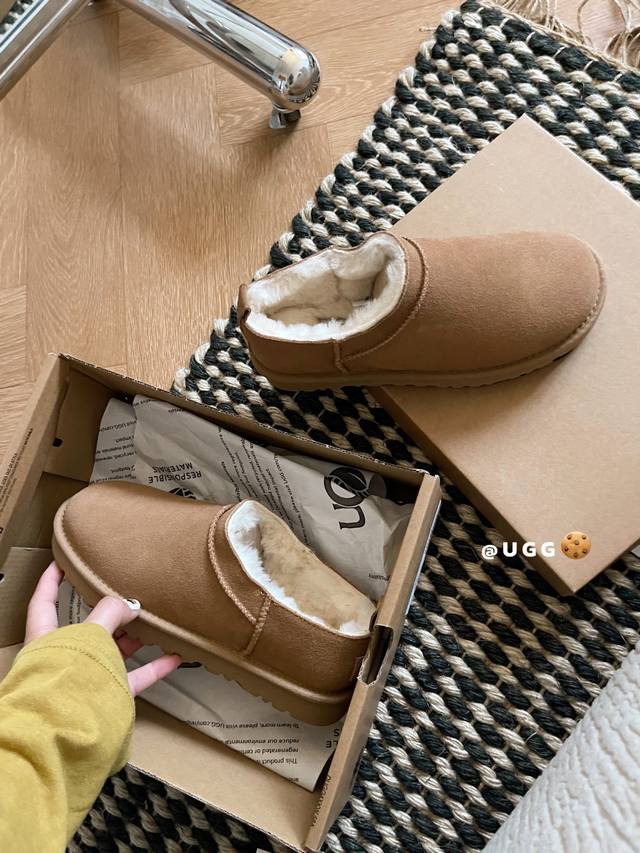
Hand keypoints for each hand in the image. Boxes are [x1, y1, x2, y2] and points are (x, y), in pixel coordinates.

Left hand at [25, 562, 180, 696]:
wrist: (67, 731)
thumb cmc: (67, 676)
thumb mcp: (90, 632)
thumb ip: (111, 612)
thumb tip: (130, 605)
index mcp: (45, 637)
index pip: (44, 601)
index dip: (52, 580)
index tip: (63, 562)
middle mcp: (62, 657)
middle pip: (87, 628)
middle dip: (108, 612)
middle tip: (128, 594)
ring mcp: (85, 678)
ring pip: (111, 652)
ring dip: (133, 638)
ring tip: (153, 622)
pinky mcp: (107, 697)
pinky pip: (134, 677)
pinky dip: (154, 667)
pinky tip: (174, 657)